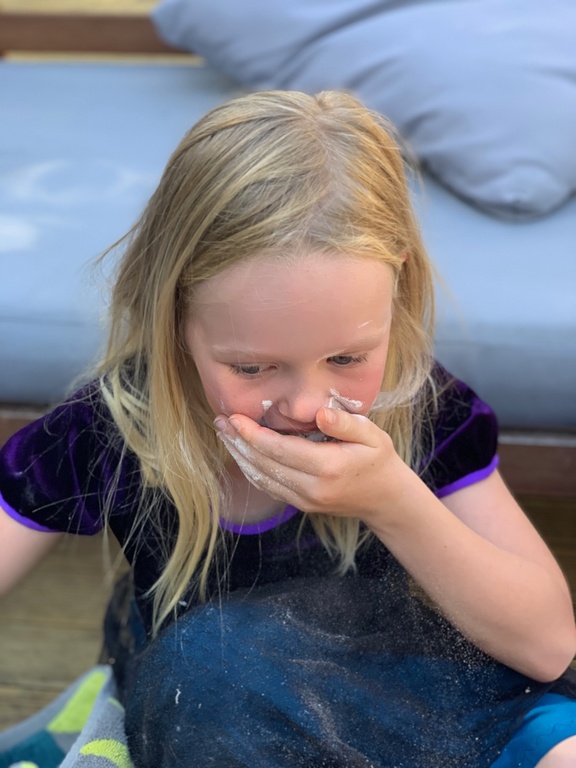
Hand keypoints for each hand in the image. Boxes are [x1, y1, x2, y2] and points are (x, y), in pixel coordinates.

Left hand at [214, 407, 409, 521]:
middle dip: (239, 442)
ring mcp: (305, 500)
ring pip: (262, 478)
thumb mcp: (372, 436)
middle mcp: (312, 488)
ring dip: (239, 456)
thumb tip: (320, 413)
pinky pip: (269, 487)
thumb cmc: (378, 460)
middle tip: (221, 421)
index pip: (280, 450)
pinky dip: (250, 469)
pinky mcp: (301, 505)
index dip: (253, 434)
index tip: (235, 417)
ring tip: (224, 434)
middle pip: (264, 464)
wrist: (385, 499)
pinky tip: (241, 453)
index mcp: (328, 468)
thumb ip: (345, 424)